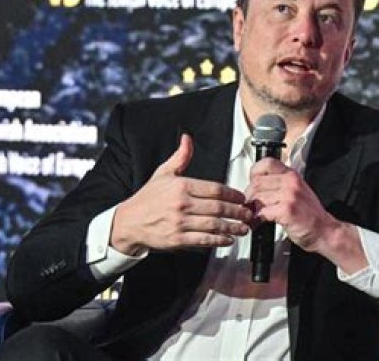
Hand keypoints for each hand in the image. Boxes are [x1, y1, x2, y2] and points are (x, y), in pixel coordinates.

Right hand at [111, 134, 251, 254]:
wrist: (128, 223)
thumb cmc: (148, 198)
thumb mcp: (163, 173)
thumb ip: (180, 157)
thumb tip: (187, 138)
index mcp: (181, 186)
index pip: (215, 189)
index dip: (233, 194)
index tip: (242, 198)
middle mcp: (182, 204)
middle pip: (218, 207)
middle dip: (238, 211)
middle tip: (249, 214)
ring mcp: (180, 222)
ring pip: (213, 225)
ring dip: (232, 227)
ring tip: (244, 228)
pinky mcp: (177, 239)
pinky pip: (203, 240)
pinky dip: (218, 240)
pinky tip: (228, 239)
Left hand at [246, 158, 366, 273]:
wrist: (325, 231)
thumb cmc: (310, 215)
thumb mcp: (298, 191)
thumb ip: (280, 184)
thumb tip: (258, 183)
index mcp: (292, 175)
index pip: (267, 163)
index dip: (254, 173)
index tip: (252, 183)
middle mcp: (291, 182)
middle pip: (257, 182)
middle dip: (249, 196)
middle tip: (250, 205)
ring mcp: (290, 196)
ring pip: (258, 197)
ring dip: (252, 209)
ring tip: (254, 215)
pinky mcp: (287, 210)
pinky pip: (262, 211)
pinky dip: (256, 219)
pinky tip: (258, 222)